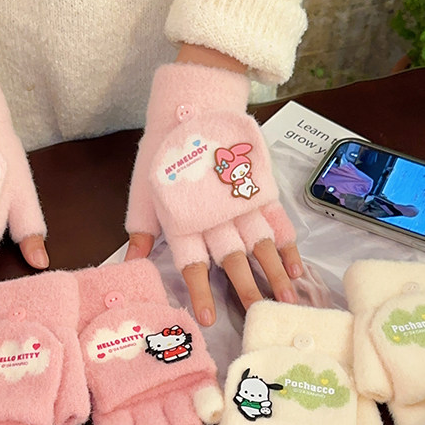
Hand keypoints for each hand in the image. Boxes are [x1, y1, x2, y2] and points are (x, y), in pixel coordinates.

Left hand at [125, 45, 302, 326]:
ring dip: (274, 273)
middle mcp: (215, 214)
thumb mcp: (144, 192)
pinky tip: (297, 269)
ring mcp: (241, 200)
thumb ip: (141, 232)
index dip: (200, 291)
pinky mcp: (260, 188)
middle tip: (258, 315)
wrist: (195, 105)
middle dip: (246, 288)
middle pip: (232, 257)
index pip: (193, 262)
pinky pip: (277, 221)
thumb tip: (127, 266)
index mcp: (184, 218)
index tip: (209, 319)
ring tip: (286, 301)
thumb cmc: (165, 153)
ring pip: (261, 242)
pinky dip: (288, 245)